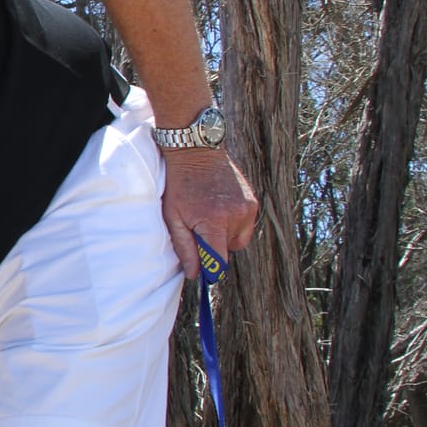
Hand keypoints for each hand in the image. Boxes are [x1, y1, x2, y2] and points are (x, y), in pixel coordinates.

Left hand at [160, 148, 258, 276]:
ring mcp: (248, 206)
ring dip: (226, 234)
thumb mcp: (173, 217)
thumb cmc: (179, 184)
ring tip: (209, 215)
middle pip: (231, 250)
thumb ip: (185, 248)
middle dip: (216, 245)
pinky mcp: (253, 200)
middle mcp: (237, 215)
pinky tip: (218, 207)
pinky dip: (234, 222)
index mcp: (215, 222)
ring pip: (240, 238)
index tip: (203, 269)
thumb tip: (195, 274)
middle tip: (199, 228)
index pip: (220, 261)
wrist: (195, 151)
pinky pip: (246, 224)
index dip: (211, 269)